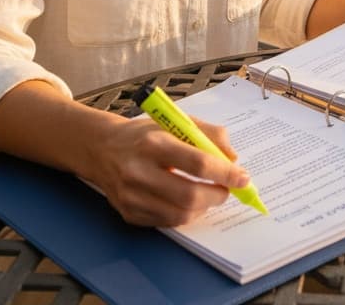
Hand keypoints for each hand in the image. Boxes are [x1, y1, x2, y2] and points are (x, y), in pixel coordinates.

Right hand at [90, 112, 249, 227]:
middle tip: (228, 190)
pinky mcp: (128, 213)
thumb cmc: (145, 134)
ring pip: (180, 214)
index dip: (225, 173)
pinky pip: (166, 222)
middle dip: (217, 195)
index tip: (242, 177)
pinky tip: (190, 202)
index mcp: (153, 143)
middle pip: (189, 194)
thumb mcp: (176, 122)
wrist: (102, 148)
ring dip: (204, 207)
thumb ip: (208, 134)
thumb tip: (233, 158)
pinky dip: (185, 215)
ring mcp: (131, 196)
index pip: (197, 163)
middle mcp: (139, 171)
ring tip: (210, 194)